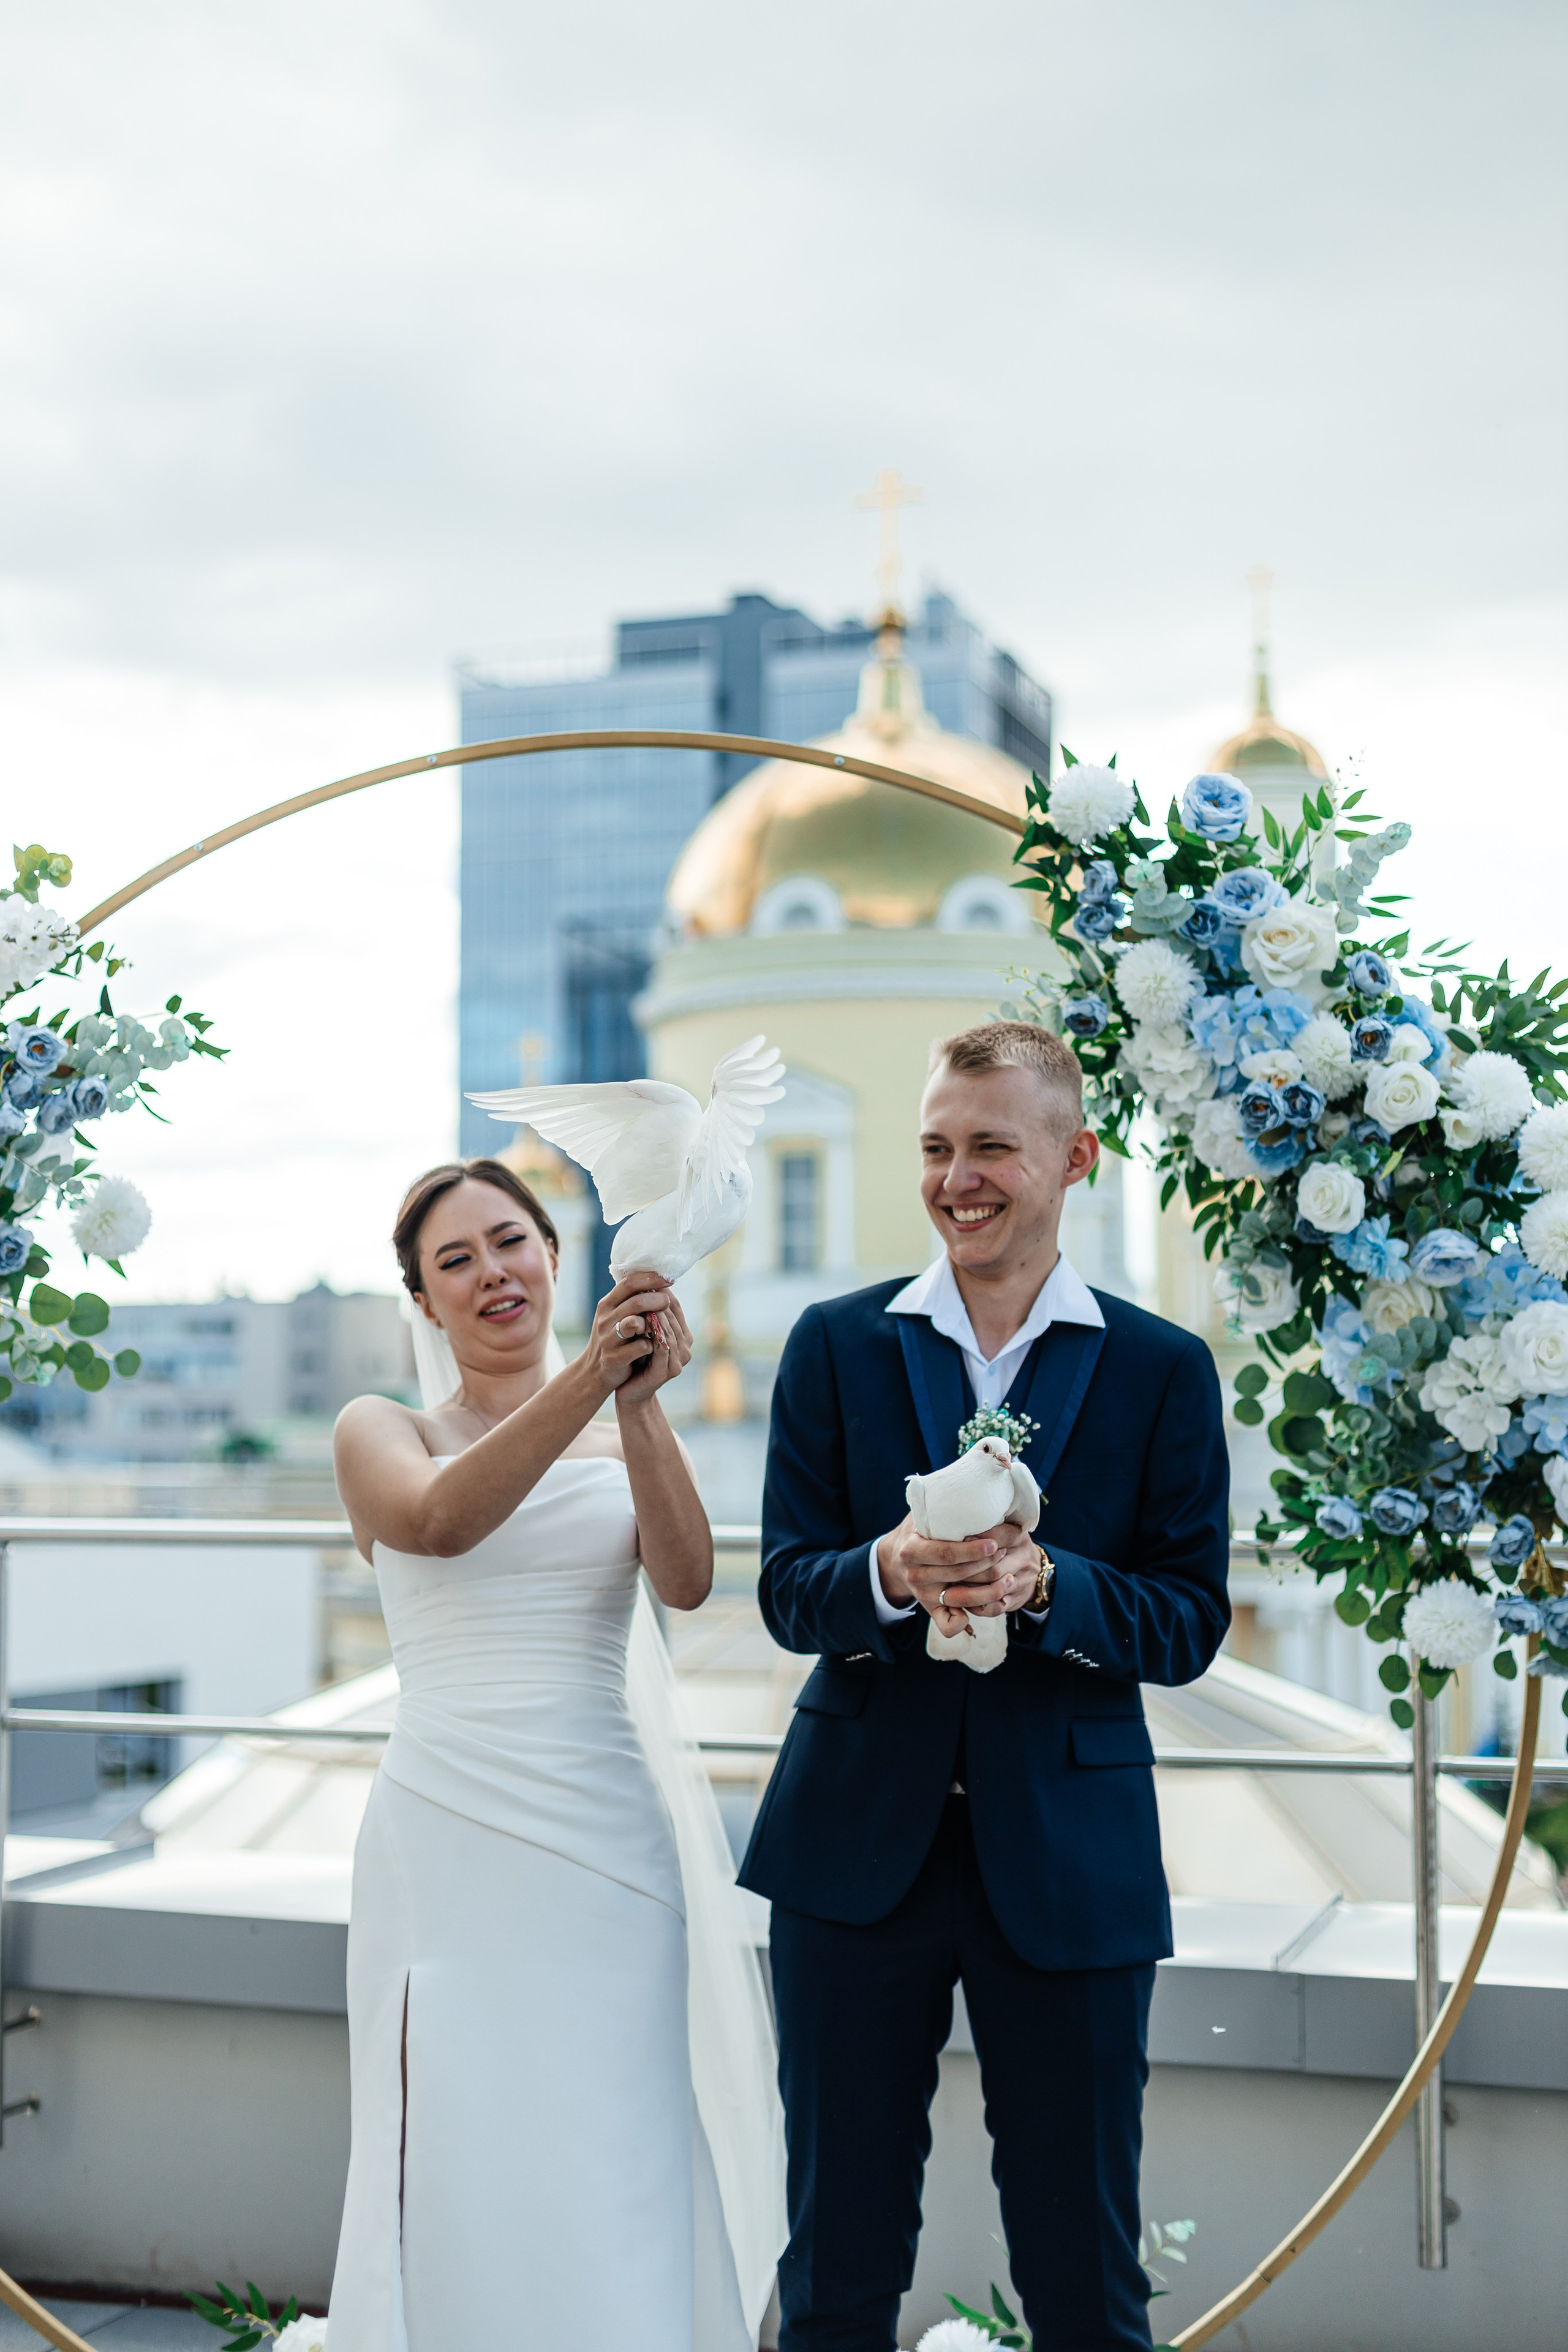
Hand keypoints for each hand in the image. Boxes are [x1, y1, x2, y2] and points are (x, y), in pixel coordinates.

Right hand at [583, 1275, 677, 1397]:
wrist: (594, 1371)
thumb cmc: (613, 1339)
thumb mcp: (616, 1316)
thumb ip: (631, 1300)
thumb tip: (657, 1281)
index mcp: (607, 1304)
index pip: (628, 1283)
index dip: (650, 1278)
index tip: (668, 1278)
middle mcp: (605, 1319)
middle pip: (635, 1302)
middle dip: (656, 1299)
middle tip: (667, 1301)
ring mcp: (608, 1339)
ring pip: (634, 1323)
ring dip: (651, 1322)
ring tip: (659, 1325)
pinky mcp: (614, 1358)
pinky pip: (638, 1347)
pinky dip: (649, 1345)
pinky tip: (651, 1347)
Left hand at [613, 1280, 693, 1408]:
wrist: (629, 1390)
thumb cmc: (635, 1357)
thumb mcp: (644, 1331)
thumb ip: (650, 1312)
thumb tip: (645, 1281)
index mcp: (683, 1336)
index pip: (676, 1307)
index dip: (663, 1291)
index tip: (648, 1276)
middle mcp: (685, 1348)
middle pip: (673, 1318)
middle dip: (658, 1301)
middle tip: (645, 1285)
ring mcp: (678, 1361)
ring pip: (669, 1331)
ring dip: (656, 1315)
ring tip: (643, 1300)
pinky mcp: (667, 1371)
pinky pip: (662, 1348)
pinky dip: (653, 1334)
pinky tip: (641, 1322)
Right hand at [878, 1516, 1040, 1636]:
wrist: (896, 1558)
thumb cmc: (918, 1529)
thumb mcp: (922, 1513)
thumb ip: (940, 1503)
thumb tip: (972, 1485)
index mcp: (911, 1550)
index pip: (946, 1552)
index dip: (973, 1550)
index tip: (995, 1542)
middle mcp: (916, 1576)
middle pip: (957, 1574)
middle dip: (987, 1565)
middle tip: (1007, 1553)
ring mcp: (924, 1596)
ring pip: (960, 1600)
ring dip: (989, 1592)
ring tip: (1010, 1579)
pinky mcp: (931, 1611)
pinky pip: (948, 1625)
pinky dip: (966, 1623)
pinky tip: (988, 1608)